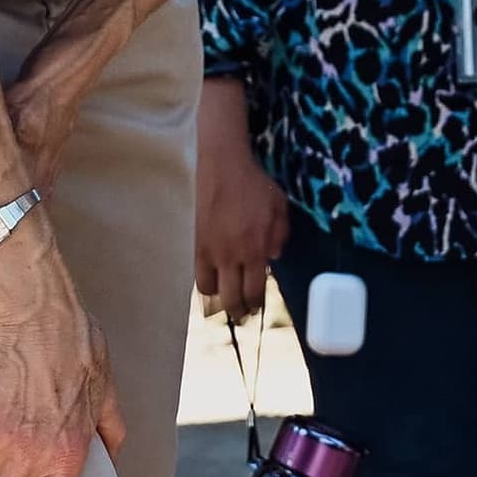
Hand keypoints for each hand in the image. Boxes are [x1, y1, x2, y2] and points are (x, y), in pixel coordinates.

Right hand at [192, 96, 285, 323]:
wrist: (222, 165)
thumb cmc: (254, 184)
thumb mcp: (278, 207)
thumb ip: (280, 235)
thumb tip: (272, 259)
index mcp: (255, 249)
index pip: (254, 291)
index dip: (256, 304)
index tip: (257, 307)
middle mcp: (230, 256)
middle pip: (231, 299)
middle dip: (238, 311)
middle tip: (242, 312)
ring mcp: (210, 251)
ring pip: (209, 291)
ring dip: (218, 298)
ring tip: (225, 295)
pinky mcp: (196, 243)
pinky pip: (197, 273)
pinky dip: (206, 282)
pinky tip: (213, 278)